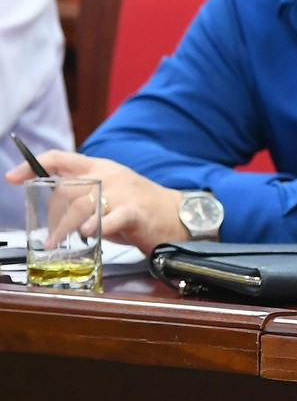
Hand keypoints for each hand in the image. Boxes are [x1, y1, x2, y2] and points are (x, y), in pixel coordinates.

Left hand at [3, 149, 188, 255]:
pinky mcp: (136, 211)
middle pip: (67, 189)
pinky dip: (98, 225)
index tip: (13, 177)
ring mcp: (124, 193)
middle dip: (53, 214)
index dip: (33, 165)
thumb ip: (81, 193)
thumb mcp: (107, 192)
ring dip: (65, 226)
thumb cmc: (137, 206)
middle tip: (50, 234)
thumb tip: (48, 204)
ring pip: (83, 205)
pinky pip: (113, 216)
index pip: (61, 158)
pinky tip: (88, 233)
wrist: (176, 214)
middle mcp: (109, 175)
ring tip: (56, 242)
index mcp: (100, 167)